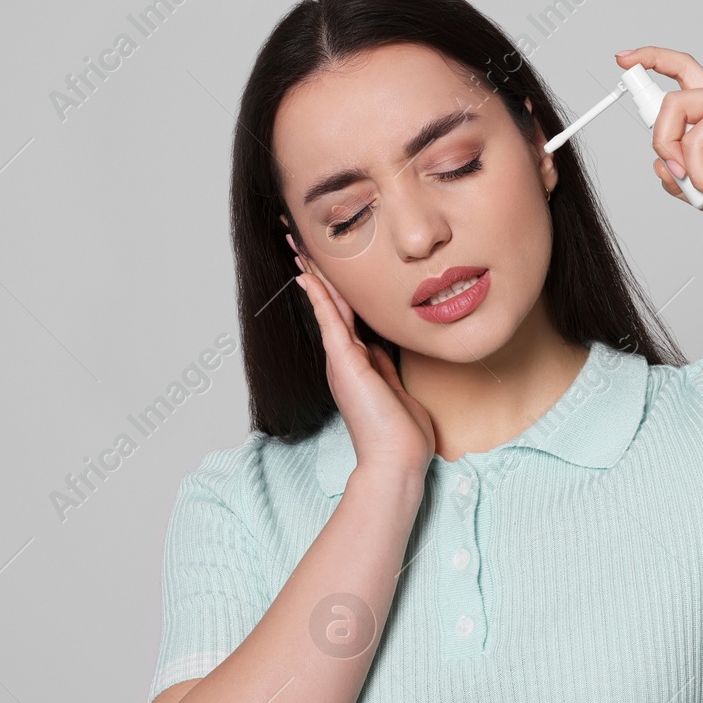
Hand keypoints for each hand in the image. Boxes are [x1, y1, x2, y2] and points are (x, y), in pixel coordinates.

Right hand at [290, 239, 435, 478]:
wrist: (397, 460)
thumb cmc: (403, 435)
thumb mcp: (397, 392)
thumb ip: (387, 369)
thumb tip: (383, 351)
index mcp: (359, 365)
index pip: (346, 318)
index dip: (338, 291)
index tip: (328, 267)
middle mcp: (345, 360)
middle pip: (331, 306)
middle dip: (319, 273)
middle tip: (301, 242)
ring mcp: (343, 361)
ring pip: (328, 306)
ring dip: (315, 274)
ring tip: (298, 244)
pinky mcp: (345, 362)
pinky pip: (330, 320)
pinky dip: (320, 295)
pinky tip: (308, 273)